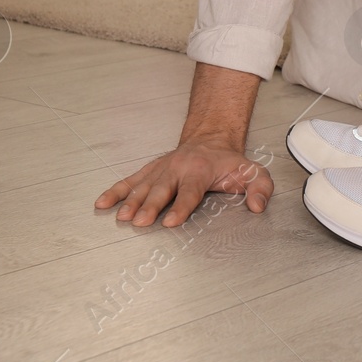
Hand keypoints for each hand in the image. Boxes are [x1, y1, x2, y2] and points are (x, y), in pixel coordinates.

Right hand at [95, 140, 273, 226]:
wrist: (211, 139)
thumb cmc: (229, 162)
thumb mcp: (252, 173)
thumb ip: (260, 188)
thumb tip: (259, 206)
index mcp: (200, 171)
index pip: (190, 191)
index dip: (182, 207)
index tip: (172, 221)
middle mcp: (177, 169)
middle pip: (162, 190)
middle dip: (150, 206)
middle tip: (141, 221)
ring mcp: (160, 170)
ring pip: (143, 186)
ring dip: (131, 201)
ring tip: (121, 217)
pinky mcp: (149, 171)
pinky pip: (129, 181)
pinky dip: (114, 192)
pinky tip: (101, 204)